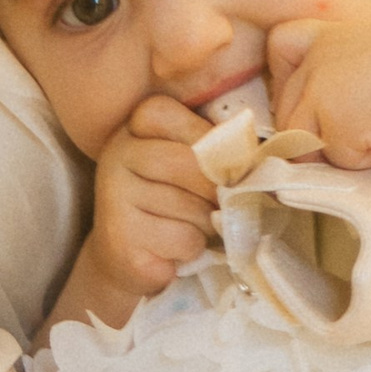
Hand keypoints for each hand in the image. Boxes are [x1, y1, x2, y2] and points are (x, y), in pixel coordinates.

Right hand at [73, 96, 218, 313]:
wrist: (132, 256)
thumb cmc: (175, 200)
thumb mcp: (192, 159)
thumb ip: (215, 145)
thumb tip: (257, 154)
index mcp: (134, 126)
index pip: (170, 115)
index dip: (209, 140)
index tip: (223, 162)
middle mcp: (116, 154)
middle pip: (188, 163)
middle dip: (215, 189)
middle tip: (220, 203)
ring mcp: (113, 196)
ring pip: (190, 206)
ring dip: (206, 223)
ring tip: (194, 226)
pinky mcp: (121, 238)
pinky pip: (183, 238)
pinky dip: (193, 248)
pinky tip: (177, 248)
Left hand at [267, 11, 370, 166]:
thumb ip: (346, 74)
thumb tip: (323, 125)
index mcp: (330, 34)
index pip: (281, 45)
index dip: (286, 77)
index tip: (315, 96)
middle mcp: (316, 58)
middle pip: (287, 111)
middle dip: (318, 133)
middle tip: (365, 124)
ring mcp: (319, 88)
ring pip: (303, 143)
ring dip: (341, 149)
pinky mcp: (332, 121)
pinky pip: (337, 160)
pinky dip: (365, 159)